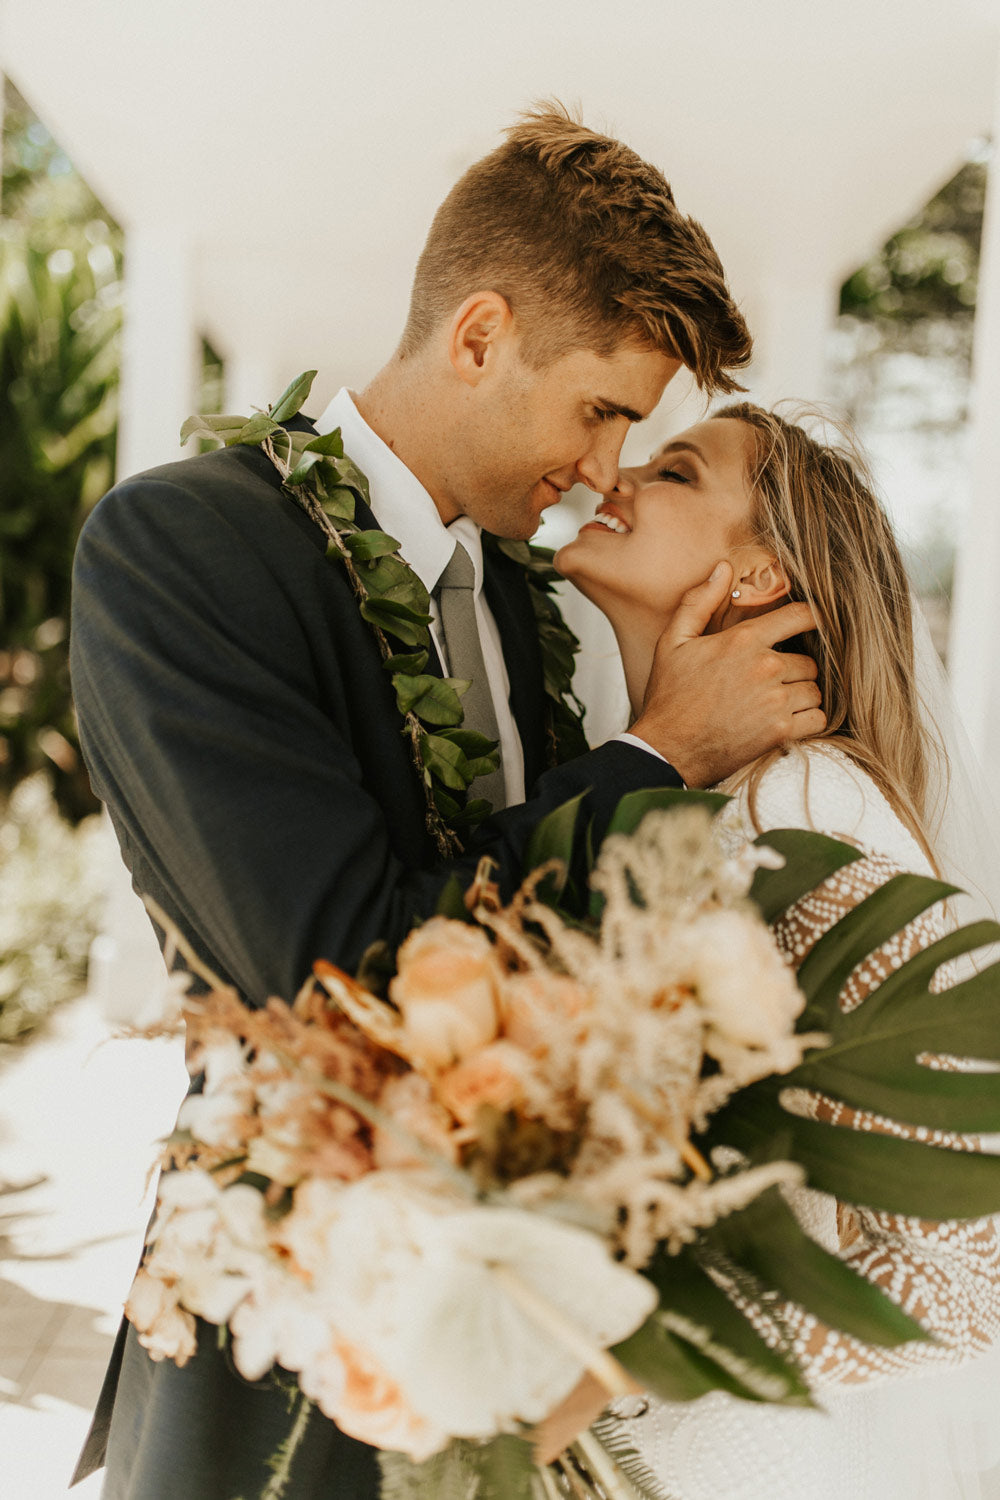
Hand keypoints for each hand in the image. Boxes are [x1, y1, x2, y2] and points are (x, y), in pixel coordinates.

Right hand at [629, 562, 824, 786]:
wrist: (667, 749)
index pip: (800, 616)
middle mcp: (766, 667)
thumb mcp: (673, 641)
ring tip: (776, 703)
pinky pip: (818, 718)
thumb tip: (723, 568)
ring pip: (815, 690)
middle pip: (810, 661)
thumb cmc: (670, 696)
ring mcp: (775, 701)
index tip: (817, 624)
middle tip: (773, 682)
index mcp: (744, 640)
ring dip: (802, 696)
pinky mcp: (781, 731)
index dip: (815, 617)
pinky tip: (786, 722)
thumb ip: (699, 601)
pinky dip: (808, 721)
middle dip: (796, 670)